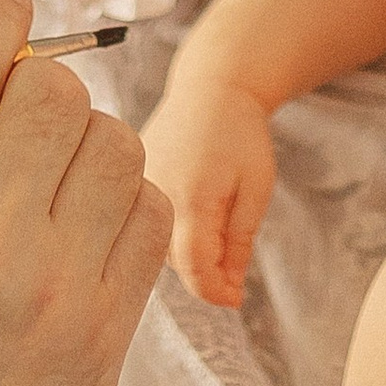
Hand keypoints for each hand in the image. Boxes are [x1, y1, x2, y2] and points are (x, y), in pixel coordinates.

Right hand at [0, 0, 171, 385]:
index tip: (1, 9)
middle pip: (51, 91)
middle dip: (33, 81)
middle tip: (12, 108)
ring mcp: (54, 292)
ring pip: (112, 142)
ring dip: (82, 138)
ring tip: (45, 175)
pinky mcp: (108, 337)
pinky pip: (149, 213)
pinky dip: (121, 198)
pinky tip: (80, 225)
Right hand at [143, 66, 278, 306]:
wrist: (211, 86)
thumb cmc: (240, 134)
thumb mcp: (256, 189)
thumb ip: (239, 242)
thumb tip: (228, 292)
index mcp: (191, 200)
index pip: (194, 271)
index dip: (216, 293)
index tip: (236, 299)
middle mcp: (154, 197)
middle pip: (176, 263)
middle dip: (206, 268)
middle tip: (233, 247)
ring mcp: (137, 189)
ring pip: (159, 245)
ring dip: (187, 248)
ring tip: (213, 211)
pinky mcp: (129, 182)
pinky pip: (146, 223)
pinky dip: (170, 227)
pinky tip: (191, 202)